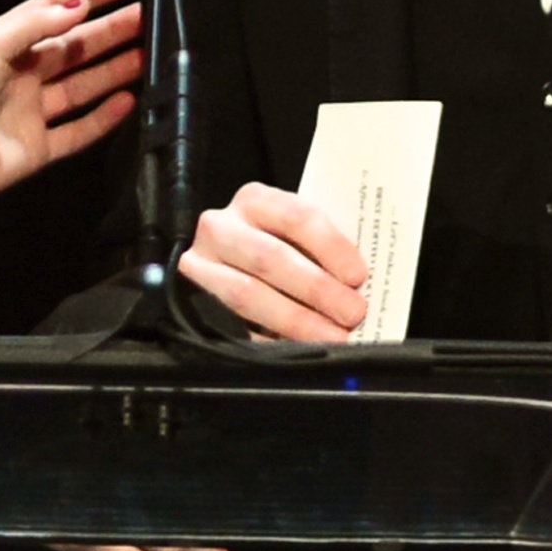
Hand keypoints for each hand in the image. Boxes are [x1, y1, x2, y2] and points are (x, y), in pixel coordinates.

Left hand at [0, 0, 142, 213]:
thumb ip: (35, 24)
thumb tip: (78, 7)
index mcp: (6, 43)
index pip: (54, 8)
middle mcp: (21, 75)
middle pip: (75, 47)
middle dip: (111, 31)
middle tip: (147, 19)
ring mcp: (31, 112)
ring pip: (82, 87)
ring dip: (114, 71)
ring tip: (148, 56)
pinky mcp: (38, 148)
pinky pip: (78, 131)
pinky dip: (103, 118)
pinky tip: (128, 102)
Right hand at [177, 182, 368, 340]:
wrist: (225, 260)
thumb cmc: (277, 247)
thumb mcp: (296, 235)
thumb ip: (323, 249)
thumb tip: (361, 285)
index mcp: (255, 200)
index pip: (296, 216)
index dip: (330, 246)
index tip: (358, 276)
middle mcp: (221, 227)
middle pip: (270, 257)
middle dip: (316, 288)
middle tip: (352, 313)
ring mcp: (200, 264)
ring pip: (246, 294)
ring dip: (295, 320)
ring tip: (331, 337)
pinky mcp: (190, 300)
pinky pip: (232, 326)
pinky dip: (270, 342)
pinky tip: (300, 350)